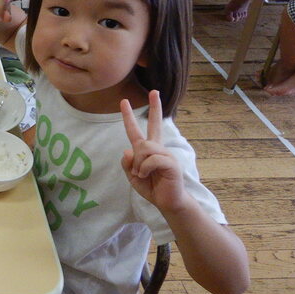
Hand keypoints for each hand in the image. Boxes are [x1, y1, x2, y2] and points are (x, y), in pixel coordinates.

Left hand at [120, 91, 187, 212]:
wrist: (167, 202)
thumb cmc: (152, 188)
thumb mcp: (132, 176)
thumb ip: (127, 164)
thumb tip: (127, 150)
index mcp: (147, 151)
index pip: (136, 130)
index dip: (128, 117)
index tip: (123, 101)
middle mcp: (157, 149)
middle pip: (154, 124)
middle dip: (155, 107)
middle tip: (154, 91)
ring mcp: (165, 154)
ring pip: (144, 147)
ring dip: (138, 163)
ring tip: (142, 174)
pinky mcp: (171, 163)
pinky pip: (151, 160)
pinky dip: (144, 169)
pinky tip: (147, 176)